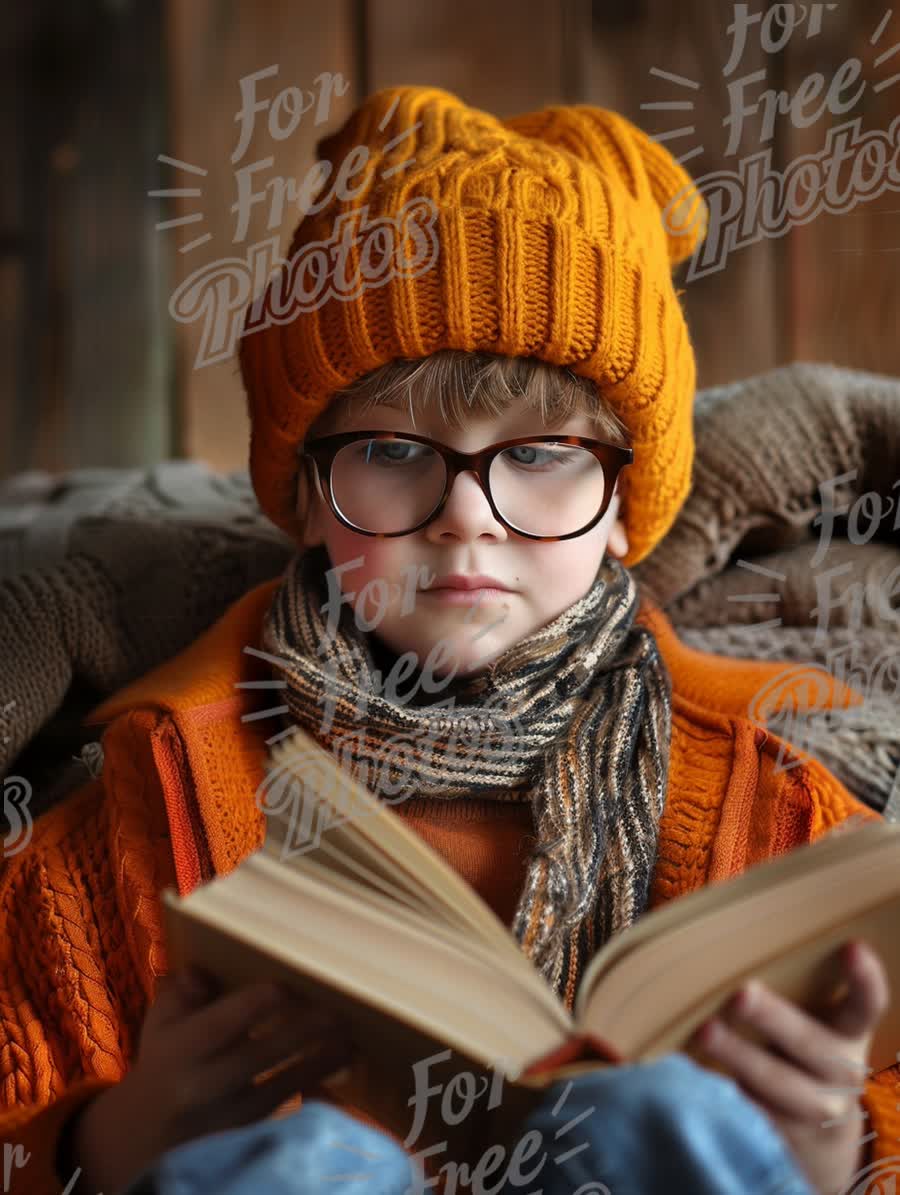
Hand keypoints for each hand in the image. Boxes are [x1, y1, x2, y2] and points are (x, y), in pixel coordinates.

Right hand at [70, 968, 355, 1192]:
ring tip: (349, 1040)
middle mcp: (204, 1085)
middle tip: (337, 1010)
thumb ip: (183, 992)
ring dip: (317, 1063)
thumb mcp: (162, 1020)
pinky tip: (342, 1066)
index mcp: (181, 1050)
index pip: (219, 1025)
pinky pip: (284, 1111)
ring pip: (277, 1089)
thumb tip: (203, 972)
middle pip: (256, 1057)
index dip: (253, 1006)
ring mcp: (226, 1116)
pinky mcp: (246, 1136)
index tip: (284, 985)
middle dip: (299, 1032)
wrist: (146, 1133)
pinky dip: (314, 1088)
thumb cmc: (166, 1059)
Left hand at [688, 939, 889, 1194]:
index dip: (863, 979)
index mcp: (848, 1033)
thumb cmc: (804, 1051)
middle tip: (741, 993)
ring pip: (775, 1083)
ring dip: (738, 1056)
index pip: (864, 1005)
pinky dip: (722, 1093)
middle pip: (807, 1042)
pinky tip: (695, 1073)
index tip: (852, 947)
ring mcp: (814, 1109)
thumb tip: (735, 936)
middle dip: (772, 1018)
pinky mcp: (783, 1136)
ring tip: (705, 1032)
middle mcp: (839, 1071)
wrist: (822, 1134)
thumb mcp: (815, 1023)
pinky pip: (751, 1114)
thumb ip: (795, 990)